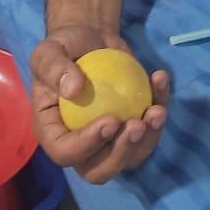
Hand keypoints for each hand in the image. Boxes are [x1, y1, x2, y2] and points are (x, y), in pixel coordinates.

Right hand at [29, 24, 170, 183]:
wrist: (90, 40)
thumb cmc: (64, 47)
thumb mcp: (49, 51)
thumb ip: (54, 68)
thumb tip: (73, 90)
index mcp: (52, 132)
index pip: (65, 152)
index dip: (88, 145)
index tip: (111, 120)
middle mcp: (79, 145)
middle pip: (99, 170)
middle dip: (121, 154)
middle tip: (137, 125)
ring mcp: (108, 142)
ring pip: (129, 158)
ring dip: (147, 140)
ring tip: (157, 110)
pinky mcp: (130, 130)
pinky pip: (149, 133)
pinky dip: (159, 114)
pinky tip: (160, 82)